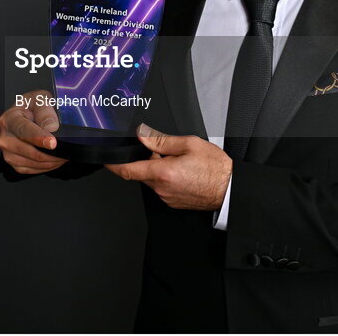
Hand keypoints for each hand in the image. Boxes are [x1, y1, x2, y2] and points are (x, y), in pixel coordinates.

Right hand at [0, 90, 67, 174]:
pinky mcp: (14, 162)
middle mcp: (4, 136)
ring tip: (62, 155)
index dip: (39, 137)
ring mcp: (8, 151)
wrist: (30, 115)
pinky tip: (54, 159)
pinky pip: (32, 169)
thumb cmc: (34, 107)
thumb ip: (45, 110)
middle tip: (64, 152)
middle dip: (48, 153)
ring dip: (49, 161)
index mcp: (9, 119)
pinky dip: (46, 166)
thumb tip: (50, 127)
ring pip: (31, 162)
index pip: (23, 130)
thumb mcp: (41, 99)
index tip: (52, 143)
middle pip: (26, 150)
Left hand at [105, 124, 231, 209]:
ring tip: (181, 162)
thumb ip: (161, 140)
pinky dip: (166, 178)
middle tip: (165, 152)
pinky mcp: (174, 203)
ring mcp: (167, 198)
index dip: (113, 165)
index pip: (128, 170)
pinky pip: (162, 188)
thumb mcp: (188, 144)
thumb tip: (143, 135)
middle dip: (147, 161)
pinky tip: (183, 172)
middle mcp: (162, 189)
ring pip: (153, 180)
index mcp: (163, 173)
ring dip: (158, 170)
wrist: (231, 190)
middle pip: (142, 173)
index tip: (106, 160)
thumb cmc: (216, 169)